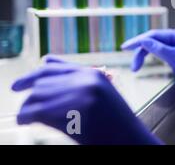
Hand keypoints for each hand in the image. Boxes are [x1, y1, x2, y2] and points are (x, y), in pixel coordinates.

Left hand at [11, 56, 161, 144]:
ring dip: (26, 108)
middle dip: (29, 97)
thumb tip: (46, 60)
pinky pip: (40, 112)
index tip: (17, 86)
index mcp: (92, 74)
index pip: (52, 69)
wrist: (132, 139)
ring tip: (24, 117)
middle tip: (22, 111)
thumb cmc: (115, 121)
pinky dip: (27, 116)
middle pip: (42, 83)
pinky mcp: (75, 115)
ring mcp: (81, 97)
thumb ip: (76, 77)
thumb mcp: (101, 92)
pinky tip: (27, 121)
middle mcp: (87, 82)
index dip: (31, 76)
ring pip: (38, 96)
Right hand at [121, 28, 174, 109]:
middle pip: (153, 40)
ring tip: (135, 68)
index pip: (154, 34)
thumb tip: (143, 40)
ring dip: (144, 55)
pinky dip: (150, 56)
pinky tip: (144, 61)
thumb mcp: (174, 58)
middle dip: (141, 51)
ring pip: (154, 46)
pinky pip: (159, 52)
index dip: (138, 40)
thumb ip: (158, 48)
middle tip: (132, 66)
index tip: (125, 47)